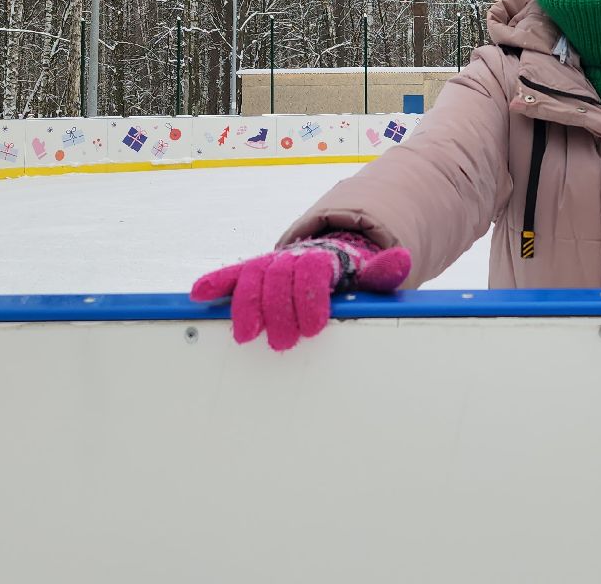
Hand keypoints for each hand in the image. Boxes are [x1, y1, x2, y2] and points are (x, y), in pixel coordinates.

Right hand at [189, 232, 410, 349]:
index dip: (310, 298)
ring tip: (247, 336)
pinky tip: (198, 295)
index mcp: (323, 258)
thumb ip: (382, 273)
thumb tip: (402, 259)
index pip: (312, 270)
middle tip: (284, 343)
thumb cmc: (350, 279)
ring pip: (254, 276)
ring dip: (246, 305)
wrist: (331, 259)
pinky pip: (233, 275)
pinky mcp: (253, 273)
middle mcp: (294, 257)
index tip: (313, 328)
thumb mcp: (371, 278)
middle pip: (279, 275)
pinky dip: (215, 282)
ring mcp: (272, 264)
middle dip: (279, 310)